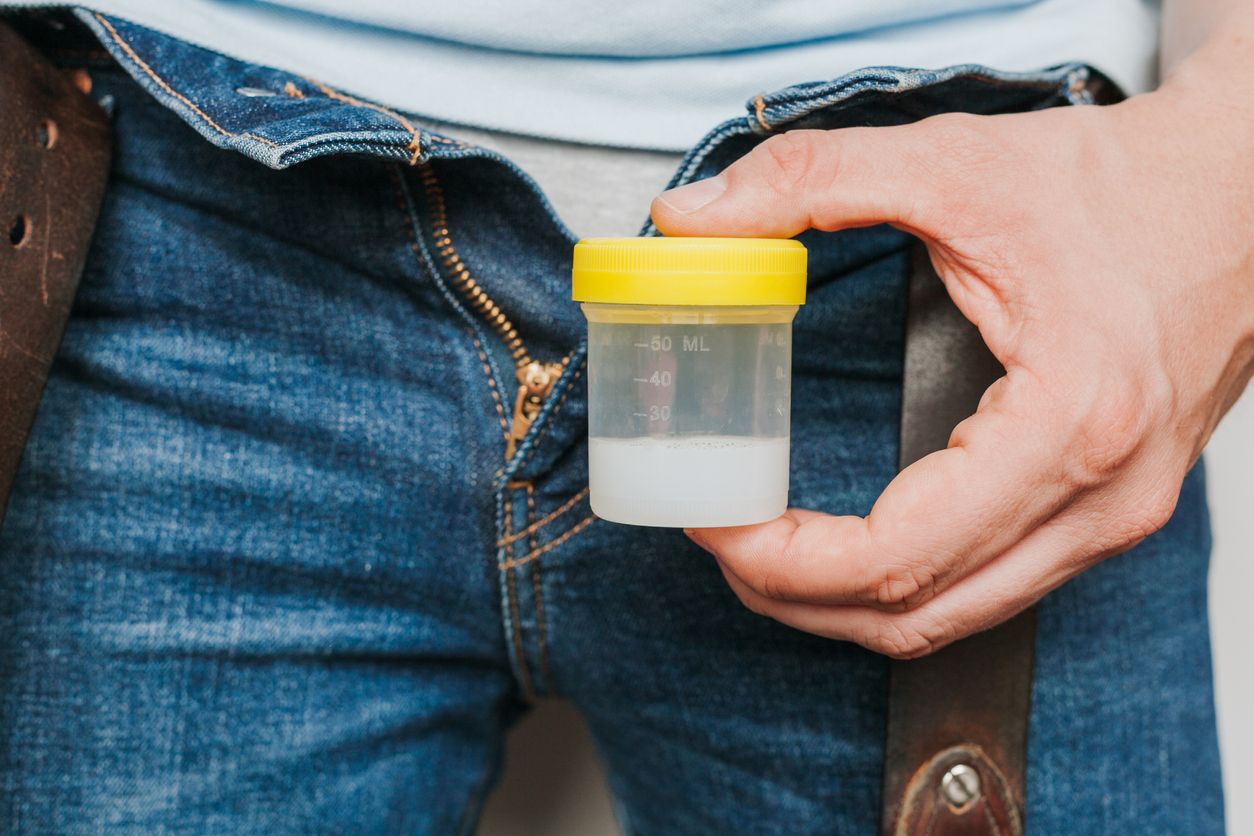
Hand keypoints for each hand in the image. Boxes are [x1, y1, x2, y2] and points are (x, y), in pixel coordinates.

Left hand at [650, 70, 1253, 657]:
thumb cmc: (1123, 184)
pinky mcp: (1108, 511)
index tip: (715, 521)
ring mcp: (1114, 518)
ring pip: (952, 619)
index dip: (784, 558)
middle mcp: (1102, 498)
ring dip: (843, 606)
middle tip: (717, 539)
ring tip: (763, 553)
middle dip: (794, 595)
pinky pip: (987, 589)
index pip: (897, 556)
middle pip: (916, 613)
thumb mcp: (956, 163)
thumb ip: (814, 180)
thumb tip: (693, 216)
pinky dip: (901, 586)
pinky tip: (845, 547)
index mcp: (1069, 424)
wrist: (1242, 189)